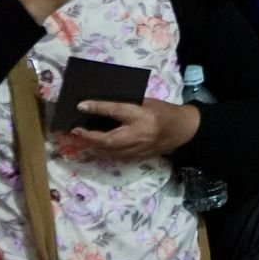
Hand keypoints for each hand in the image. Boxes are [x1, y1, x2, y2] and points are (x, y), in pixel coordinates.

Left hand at [71, 97, 199, 159]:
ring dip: (94, 146)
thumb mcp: (147, 101)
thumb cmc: (164, 111)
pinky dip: (104, 151)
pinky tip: (96, 147)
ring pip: (110, 151)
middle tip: (75, 131)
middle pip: (109, 139)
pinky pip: (117, 156)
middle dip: (90, 137)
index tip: (81, 106)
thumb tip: (104, 105)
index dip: (98, 108)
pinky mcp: (138, 157)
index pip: (116, 111)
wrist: (183, 130)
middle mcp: (139, 134)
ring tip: (81, 139)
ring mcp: (139, 149)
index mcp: (142, 115)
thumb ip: (128, 104)